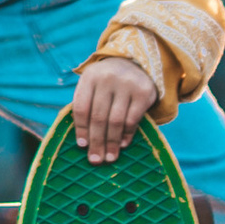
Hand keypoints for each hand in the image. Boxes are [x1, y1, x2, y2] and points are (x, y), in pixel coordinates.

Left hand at [71, 48, 157, 164]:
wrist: (136, 63)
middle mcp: (107, 78)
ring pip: (115, 121)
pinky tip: (123, 144)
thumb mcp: (94, 85)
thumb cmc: (108, 82)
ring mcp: (127, 84)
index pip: (82, 108)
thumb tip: (84, 142)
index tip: (82, 146)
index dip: (81, 129)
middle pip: (98, 117)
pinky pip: (132, 119)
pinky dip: (127, 134)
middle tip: (96, 160)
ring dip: (112, 142)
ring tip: (110, 157)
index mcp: (90, 77)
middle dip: (96, 142)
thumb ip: (88, 106)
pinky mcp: (143, 92)